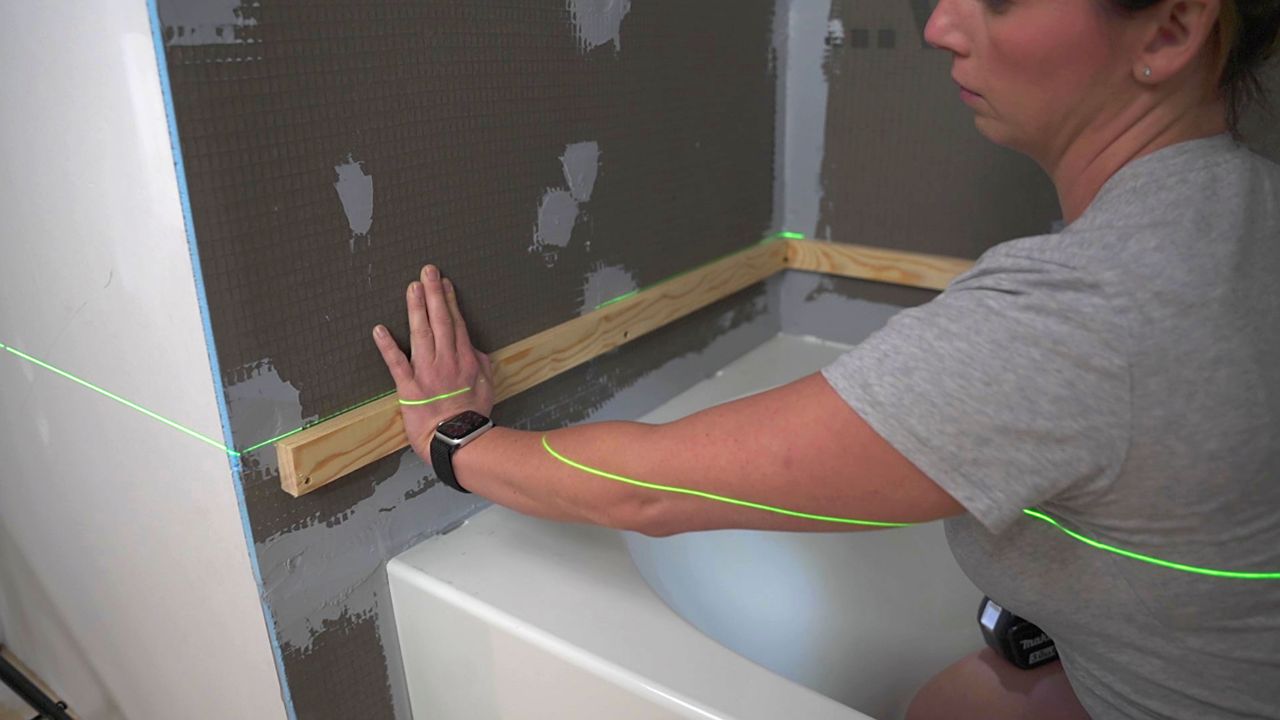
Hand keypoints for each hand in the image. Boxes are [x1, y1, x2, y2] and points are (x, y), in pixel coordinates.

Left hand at [372, 264, 494, 459]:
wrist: (458, 440)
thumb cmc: (473, 415)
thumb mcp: (487, 386)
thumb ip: (481, 364)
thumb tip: (473, 348)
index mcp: (466, 360)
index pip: (456, 323)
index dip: (450, 301)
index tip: (444, 283)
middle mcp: (446, 360)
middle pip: (440, 320)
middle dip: (434, 293)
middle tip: (427, 271)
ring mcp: (426, 372)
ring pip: (420, 334)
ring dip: (416, 309)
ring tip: (412, 288)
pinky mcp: (408, 387)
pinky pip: (396, 363)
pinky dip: (387, 346)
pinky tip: (379, 328)